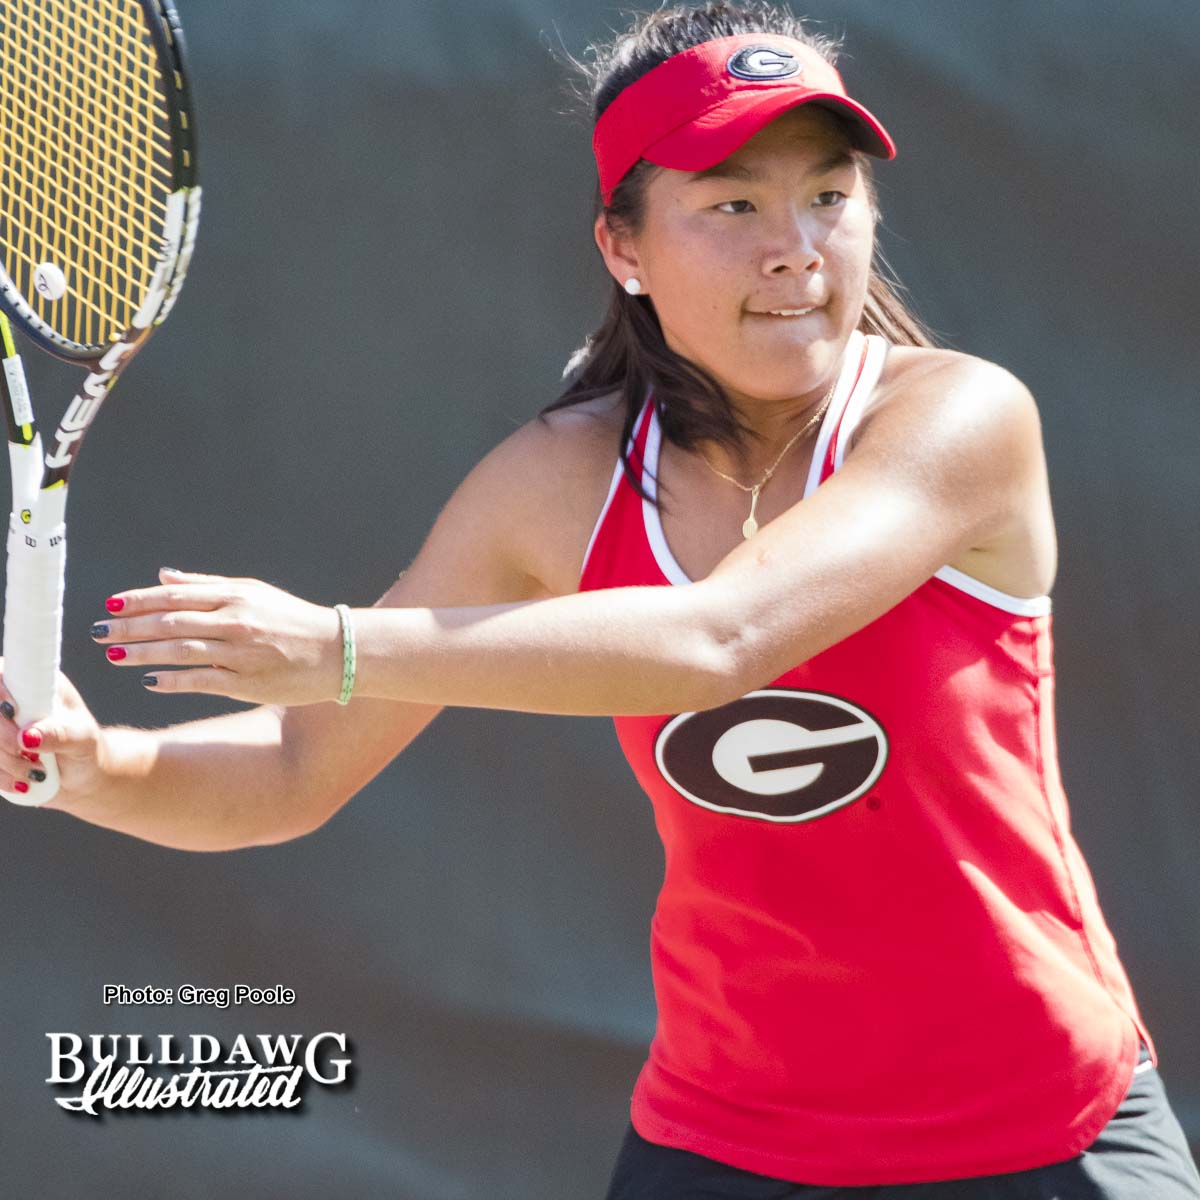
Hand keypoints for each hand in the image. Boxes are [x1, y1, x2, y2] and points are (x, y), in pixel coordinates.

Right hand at [0, 669, 106, 808]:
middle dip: (5, 739)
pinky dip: (2, 776)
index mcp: (35, 683)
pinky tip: (22, 783)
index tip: (12, 711)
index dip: (0, 691)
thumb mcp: (81, 738)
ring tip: (36, 772)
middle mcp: (11, 700)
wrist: (81, 775)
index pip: (2, 672)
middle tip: (30, 754)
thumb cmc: (84, 746)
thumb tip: (27, 736)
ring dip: (6, 762)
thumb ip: (59, 734)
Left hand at [91, 568, 343, 705]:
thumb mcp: (253, 593)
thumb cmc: (292, 619)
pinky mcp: (247, 683)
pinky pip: (201, 680)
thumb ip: (207, 586)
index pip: (176, 595)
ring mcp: (241, 653)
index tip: (109, 606)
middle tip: (97, 633)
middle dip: (130, 628)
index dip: (139, 600)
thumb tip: (163, 576)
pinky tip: (149, 680)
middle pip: (171, 622)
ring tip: (113, 656)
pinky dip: (172, 679)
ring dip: (142, 653)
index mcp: (235, 596)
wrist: (337, 651)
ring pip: (180, 650)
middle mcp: (235, 621)